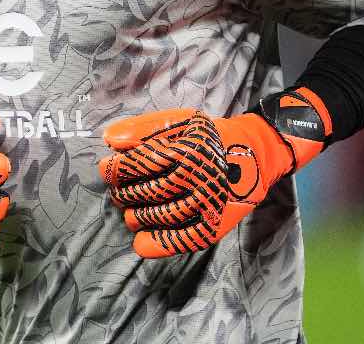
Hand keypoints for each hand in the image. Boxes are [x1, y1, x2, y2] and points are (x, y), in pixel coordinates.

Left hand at [97, 90, 328, 257]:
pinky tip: (141, 240)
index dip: (112, 169)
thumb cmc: (210, 136)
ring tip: (131, 210)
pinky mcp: (214, 225)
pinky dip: (155, 243)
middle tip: (120, 190)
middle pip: (140, 192)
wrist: (256, 154)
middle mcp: (196, 177)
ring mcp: (205, 203)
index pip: (133, 165)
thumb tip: (109, 140)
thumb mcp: (179, 120)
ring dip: (133, 216)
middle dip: (121, 192)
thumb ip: (142, 127)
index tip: (108, 168)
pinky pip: (179, 240)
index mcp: (184, 149)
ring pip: (154, 217)